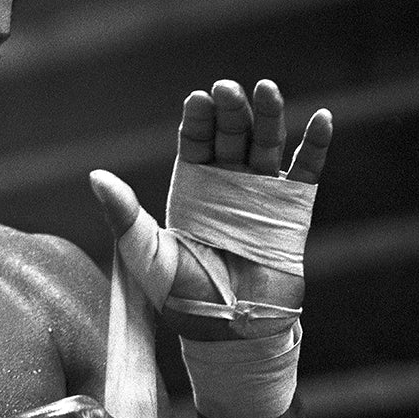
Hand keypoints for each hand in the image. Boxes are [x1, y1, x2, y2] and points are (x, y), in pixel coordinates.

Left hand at [94, 79, 332, 340]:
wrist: (228, 329)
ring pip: (267, 143)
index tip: (198, 98)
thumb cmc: (180, 292)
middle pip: (231, 133)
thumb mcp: (144, 252)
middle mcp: (226, 180)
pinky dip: (316, 145)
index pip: (194, 140)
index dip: (197, 119)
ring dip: (269, 115)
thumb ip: (123, 214)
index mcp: (191, 183)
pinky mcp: (293, 209)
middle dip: (230, 110)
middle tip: (228, 88)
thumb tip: (95, 176)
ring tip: (266, 88)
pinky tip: (323, 118)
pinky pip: (307, 171)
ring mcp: (261, 191)